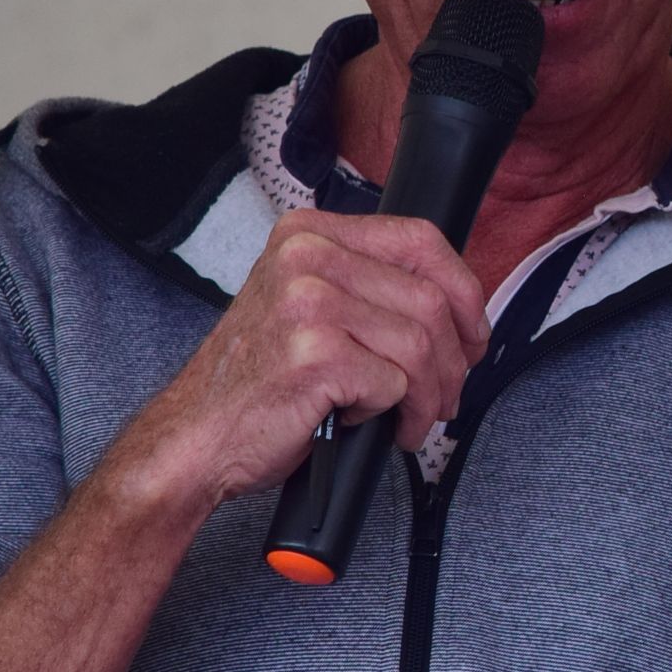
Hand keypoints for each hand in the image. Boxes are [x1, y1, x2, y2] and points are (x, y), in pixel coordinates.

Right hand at [132, 210, 489, 508]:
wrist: (197, 437)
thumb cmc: (259, 382)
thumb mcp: (310, 307)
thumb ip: (370, 287)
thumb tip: (456, 305)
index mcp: (309, 233)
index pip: (420, 239)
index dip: (464, 290)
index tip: (474, 333)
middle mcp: (307, 257)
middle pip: (431, 299)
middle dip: (456, 359)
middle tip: (447, 394)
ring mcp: (309, 303)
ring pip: (422, 345)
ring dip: (430, 394)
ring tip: (411, 418)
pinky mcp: (316, 355)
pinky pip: (396, 383)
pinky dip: (394, 414)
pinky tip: (365, 423)